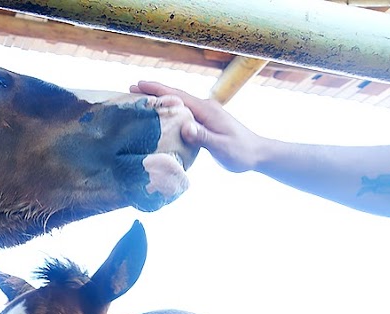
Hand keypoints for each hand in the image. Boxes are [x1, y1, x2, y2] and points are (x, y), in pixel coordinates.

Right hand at [131, 81, 265, 172]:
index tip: (138, 85)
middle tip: (131, 89)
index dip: (157, 90)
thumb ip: (203, 136)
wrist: (259, 153)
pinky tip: (161, 116)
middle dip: (154, 91)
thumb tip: (185, 126)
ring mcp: (206, 114)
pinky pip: (183, 113)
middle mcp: (205, 107)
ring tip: (141, 100)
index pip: (178, 96)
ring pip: (178, 103)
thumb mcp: (221, 147)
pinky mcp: (205, 122)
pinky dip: (169, 110)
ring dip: (160, 100)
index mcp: (206, 110)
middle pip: (175, 96)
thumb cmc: (241, 152)